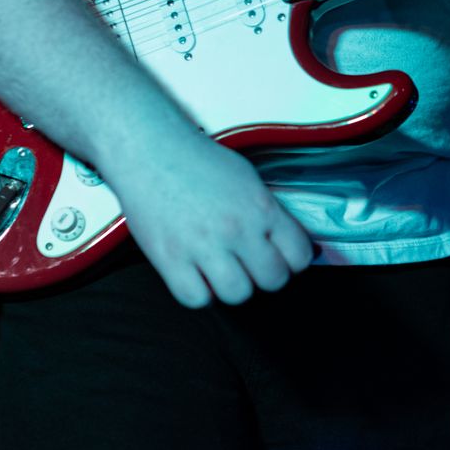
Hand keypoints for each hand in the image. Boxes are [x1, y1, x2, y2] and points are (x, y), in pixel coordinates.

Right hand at [103, 123, 314, 308]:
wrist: (151, 150)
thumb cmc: (195, 160)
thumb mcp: (246, 178)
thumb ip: (269, 212)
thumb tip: (290, 242)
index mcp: (260, 207)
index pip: (298, 255)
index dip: (292, 260)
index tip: (282, 257)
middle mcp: (236, 229)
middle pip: (273, 280)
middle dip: (265, 275)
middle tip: (251, 263)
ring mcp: (203, 246)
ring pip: (238, 295)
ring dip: (233, 285)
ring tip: (222, 268)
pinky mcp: (170, 259)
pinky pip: (196, 298)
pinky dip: (198, 292)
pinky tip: (196, 273)